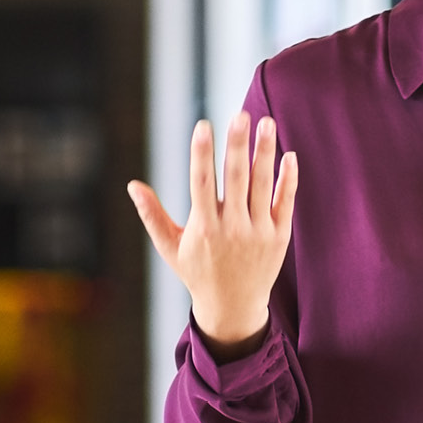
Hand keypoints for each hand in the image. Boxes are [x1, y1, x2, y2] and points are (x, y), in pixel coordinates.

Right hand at [129, 112, 298, 358]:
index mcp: (203, 228)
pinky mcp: (279, 237)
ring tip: (267, 123)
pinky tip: (289, 155)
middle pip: (235, 179)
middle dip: (237, 145)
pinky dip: (288, 179)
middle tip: (240, 114)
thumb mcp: (171, 247)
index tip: (204, 126)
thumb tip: (132, 185)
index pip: (201, 183)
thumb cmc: (198, 273)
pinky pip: (285, 202)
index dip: (201, 154)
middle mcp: (232, 228)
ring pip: (262, 186)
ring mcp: (258, 232)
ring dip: (265, 153)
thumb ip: (152, 215)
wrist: (234, 309)